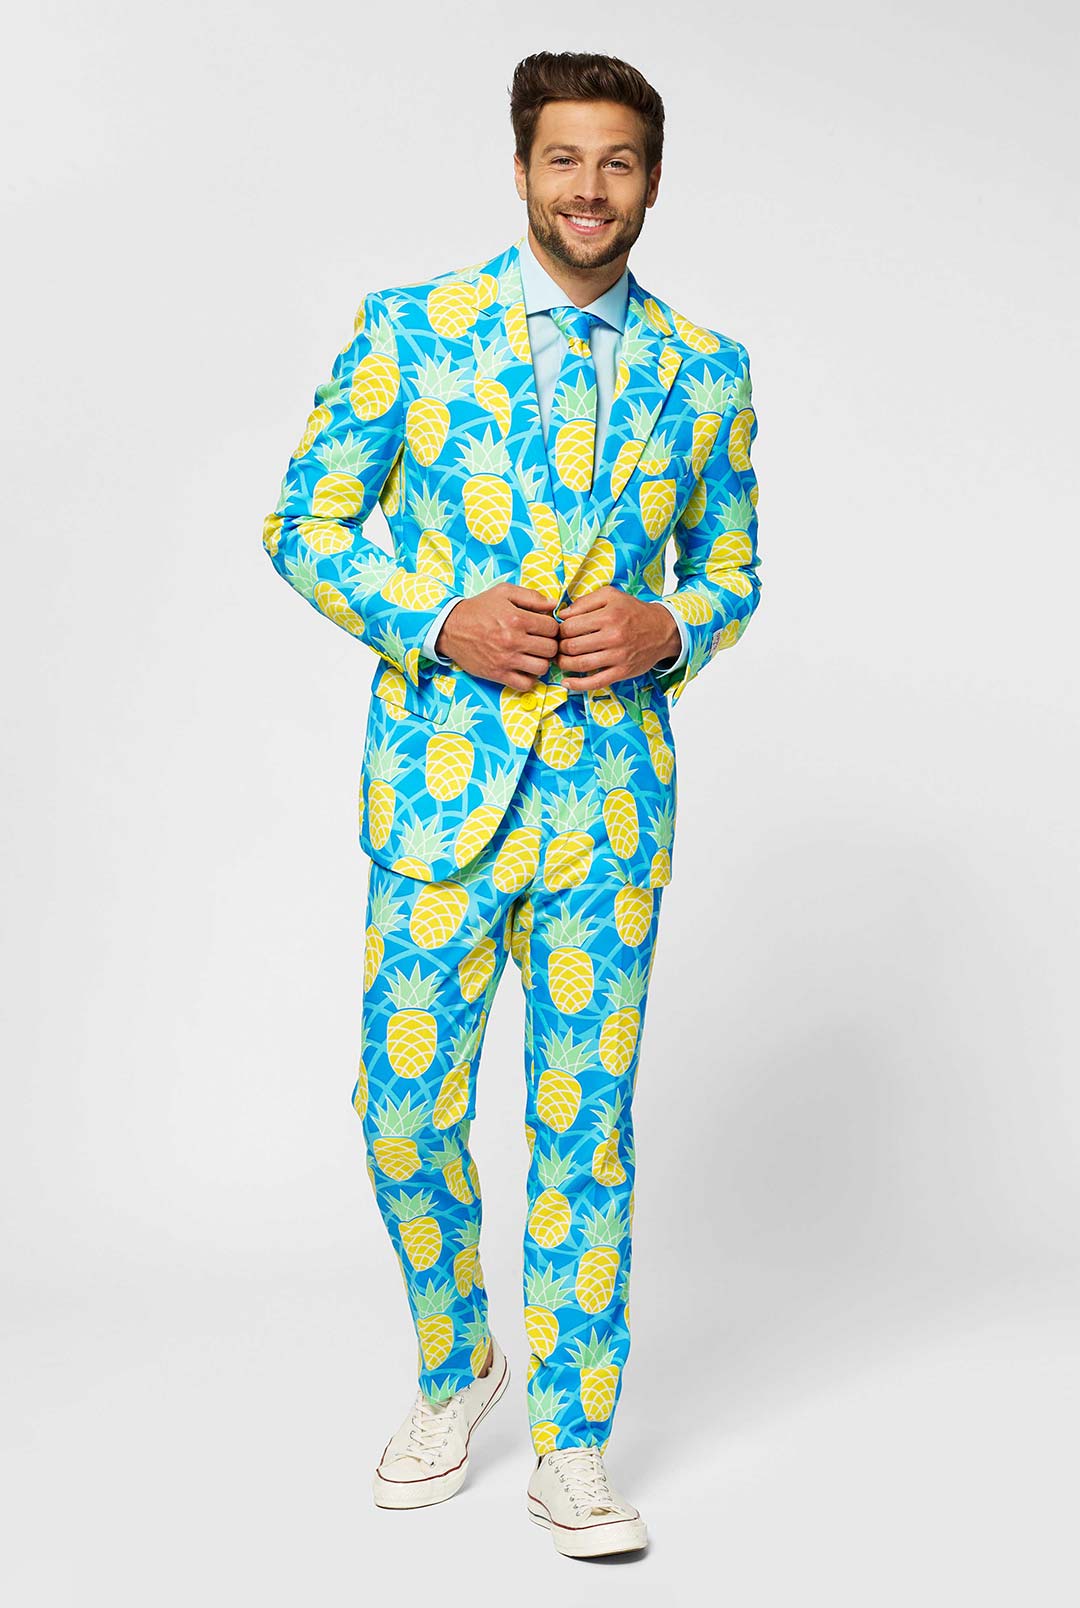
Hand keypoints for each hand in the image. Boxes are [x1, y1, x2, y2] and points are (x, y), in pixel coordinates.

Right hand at [435, 583, 559, 689]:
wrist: (451, 628)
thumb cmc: (479, 609)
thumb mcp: (504, 592)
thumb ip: (531, 596)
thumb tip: (554, 604)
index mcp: (517, 619)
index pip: (552, 628)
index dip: (552, 627)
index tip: (545, 628)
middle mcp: (513, 640)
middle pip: (551, 649)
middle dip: (549, 644)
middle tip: (541, 642)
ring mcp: (506, 660)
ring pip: (542, 668)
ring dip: (541, 662)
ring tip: (534, 655)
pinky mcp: (498, 674)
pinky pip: (525, 684)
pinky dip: (529, 678)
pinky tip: (524, 668)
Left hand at [555, 586, 679, 691]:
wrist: (662, 630)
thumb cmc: (633, 611)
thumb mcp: (611, 595)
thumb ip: (585, 601)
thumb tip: (562, 615)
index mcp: (608, 615)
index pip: (570, 626)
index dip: (559, 630)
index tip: (560, 632)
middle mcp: (613, 636)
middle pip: (572, 646)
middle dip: (560, 647)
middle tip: (560, 646)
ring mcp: (618, 656)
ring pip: (580, 664)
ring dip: (564, 664)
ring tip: (562, 660)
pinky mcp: (622, 672)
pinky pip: (595, 682)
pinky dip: (578, 685)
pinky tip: (567, 682)